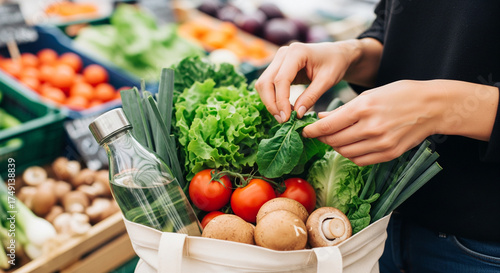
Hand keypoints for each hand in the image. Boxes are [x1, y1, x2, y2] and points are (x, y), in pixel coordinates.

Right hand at [255, 42, 358, 122]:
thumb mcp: (327, 81)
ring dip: (270, 102)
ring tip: (283, 116)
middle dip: (271, 103)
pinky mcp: (277, 67)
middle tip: (283, 120)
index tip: (286, 118)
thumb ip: (311, 97)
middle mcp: (283, 53)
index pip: (281, 79)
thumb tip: (297, 114)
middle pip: (266, 81)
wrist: (336, 54)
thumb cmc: (335, 64)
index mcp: (296, 52)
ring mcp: (278, 60)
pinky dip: (272, 98)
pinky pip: (268, 84)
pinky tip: (284, 108)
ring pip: (263, 84)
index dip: (281, 100)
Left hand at [302, 80, 443, 165]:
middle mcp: (371, 127)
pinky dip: (350, 154)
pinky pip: (360, 160)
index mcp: (363, 108)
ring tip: (333, 138)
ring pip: (345, 152)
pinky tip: (349, 146)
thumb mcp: (369, 95)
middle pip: (334, 140)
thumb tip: (321, 119)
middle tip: (317, 134)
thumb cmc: (399, 94)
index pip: (328, 125)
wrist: (432, 106)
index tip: (305, 131)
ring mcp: (381, 143)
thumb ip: (344, 110)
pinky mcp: (388, 154)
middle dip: (322, 138)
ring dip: (335, 146)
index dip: (312, 130)